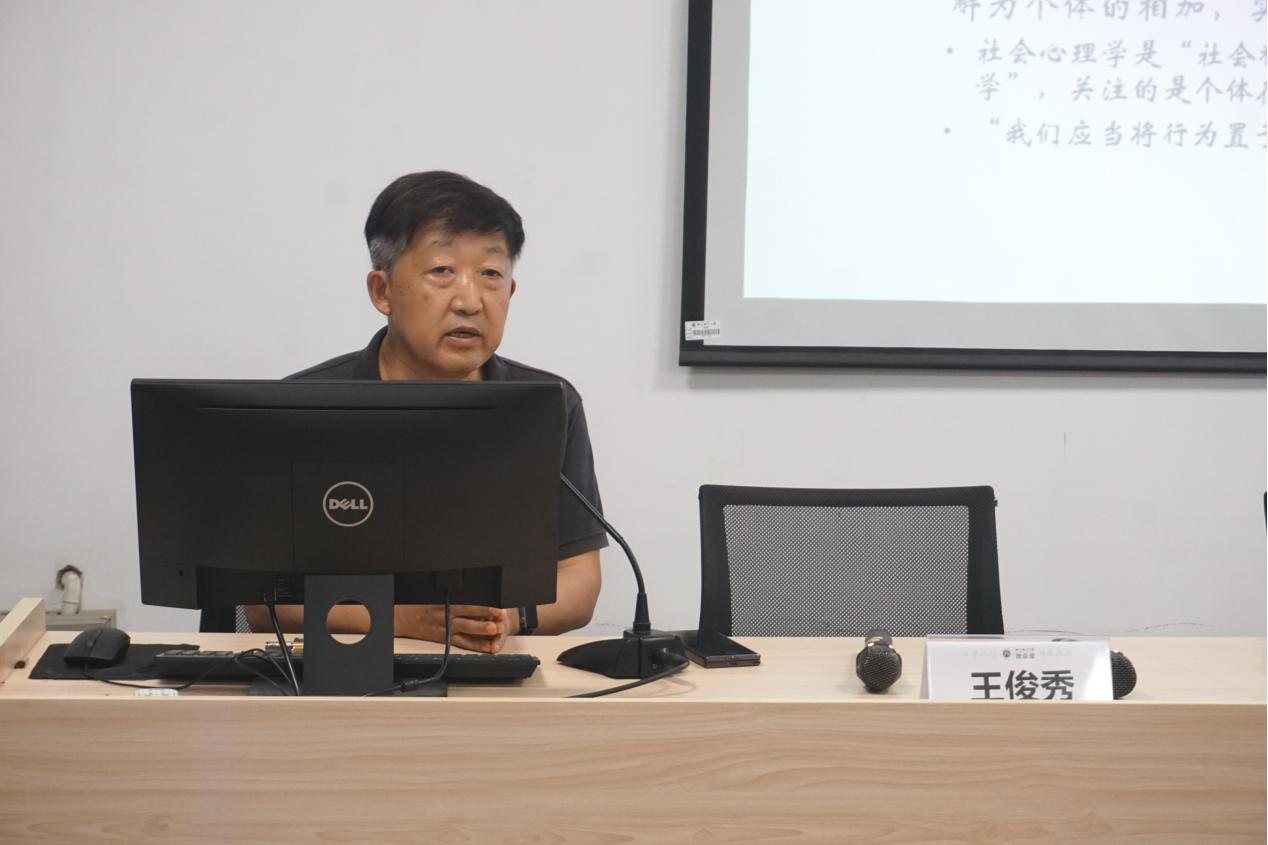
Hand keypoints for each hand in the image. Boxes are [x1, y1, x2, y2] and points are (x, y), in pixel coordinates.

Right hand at [393, 604, 514, 652]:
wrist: (403, 618)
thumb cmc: (420, 604)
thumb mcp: (436, 594)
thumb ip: (454, 593)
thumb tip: (472, 589)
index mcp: (446, 603)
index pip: (468, 604)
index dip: (483, 606)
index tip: (497, 606)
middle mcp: (447, 616)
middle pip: (469, 616)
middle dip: (486, 617)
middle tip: (500, 618)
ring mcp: (446, 629)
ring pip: (467, 631)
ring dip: (482, 632)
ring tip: (495, 632)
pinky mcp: (445, 639)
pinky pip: (462, 643)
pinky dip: (474, 645)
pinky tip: (486, 647)